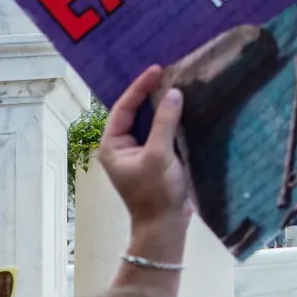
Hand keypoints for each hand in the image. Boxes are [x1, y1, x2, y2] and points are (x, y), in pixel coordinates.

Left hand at [100, 65, 192, 235]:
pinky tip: (183, 108)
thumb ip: (164, 123)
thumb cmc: (155, 193)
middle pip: (134, 112)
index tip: (157, 70)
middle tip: (167, 72)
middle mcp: (122, 147)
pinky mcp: (155, 158)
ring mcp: (139, 153)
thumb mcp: (159, 155)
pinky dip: (170, 119)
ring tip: (176, 84)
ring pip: (148, 122)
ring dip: (161, 105)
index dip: (139, 88)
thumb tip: (173, 93)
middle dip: (149, 93)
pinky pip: (160, 132)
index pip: (123, 109)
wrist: (165, 225)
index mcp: (112, 146)